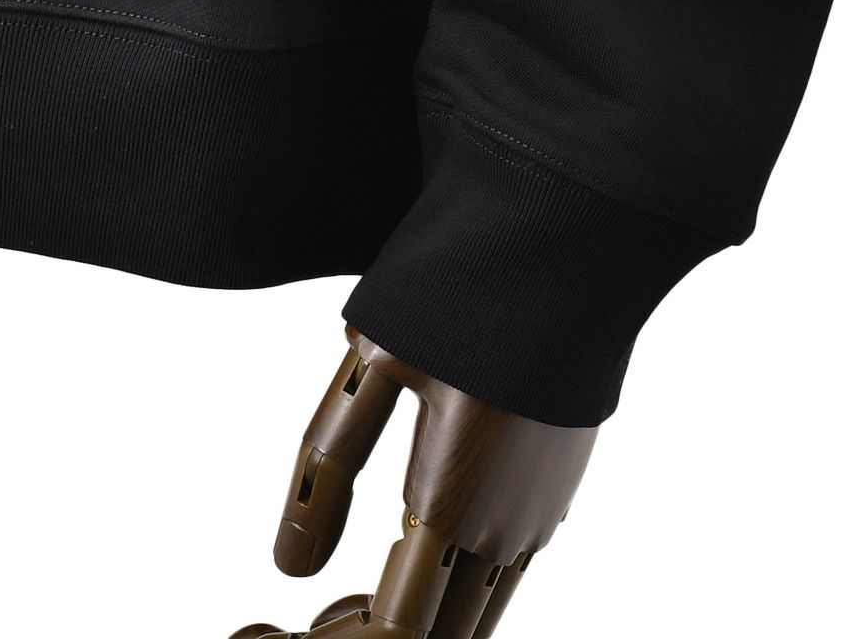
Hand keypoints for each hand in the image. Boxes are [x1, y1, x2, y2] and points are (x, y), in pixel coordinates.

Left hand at [231, 326, 598, 637]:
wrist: (570, 247)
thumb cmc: (466, 296)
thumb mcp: (374, 366)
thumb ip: (329, 469)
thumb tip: (289, 564)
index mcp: (454, 507)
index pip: (392, 634)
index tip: (276, 630)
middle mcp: (508, 530)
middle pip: (439, 637)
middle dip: (371, 633)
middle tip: (314, 614)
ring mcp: (542, 512)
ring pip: (476, 613)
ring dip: (416, 618)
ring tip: (352, 593)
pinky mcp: (557, 488)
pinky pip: (504, 573)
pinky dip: (454, 589)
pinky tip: (418, 551)